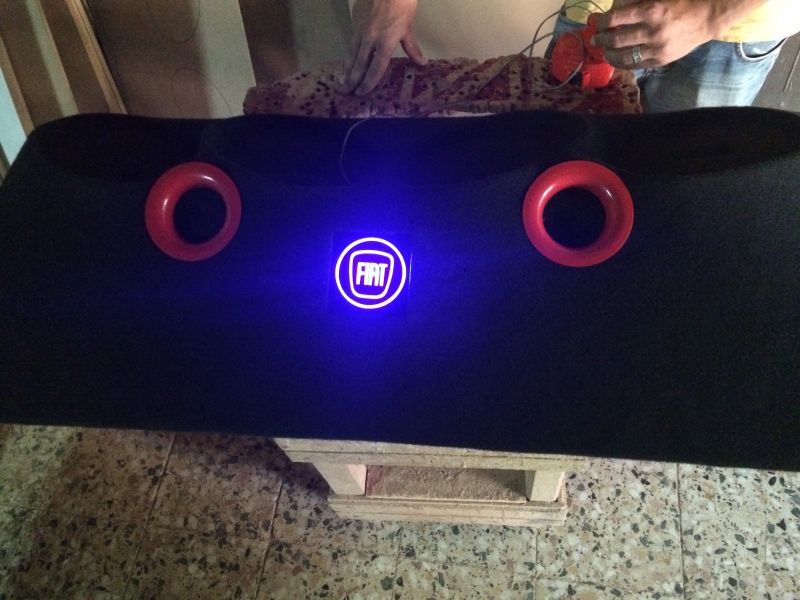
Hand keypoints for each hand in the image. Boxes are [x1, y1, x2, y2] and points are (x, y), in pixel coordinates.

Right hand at [345, 0, 426, 95]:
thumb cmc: (402, 6)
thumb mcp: (408, 28)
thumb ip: (412, 48)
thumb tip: (421, 63)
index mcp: (385, 43)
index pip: (375, 69)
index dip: (368, 82)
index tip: (362, 92)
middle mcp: (370, 40)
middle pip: (359, 65)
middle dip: (352, 80)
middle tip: (346, 92)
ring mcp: (361, 30)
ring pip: (352, 54)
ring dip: (348, 69)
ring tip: (344, 80)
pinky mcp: (355, 22)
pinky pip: (351, 42)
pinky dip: (349, 54)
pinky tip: (347, 60)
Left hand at [592, 0, 717, 68]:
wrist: (706, 17)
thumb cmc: (680, 2)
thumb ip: (635, 1)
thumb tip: (613, 7)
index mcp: (651, 10)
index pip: (615, 18)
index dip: (601, 22)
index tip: (594, 22)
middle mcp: (652, 31)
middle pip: (615, 39)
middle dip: (600, 39)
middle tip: (594, 38)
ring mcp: (656, 48)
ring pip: (622, 56)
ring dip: (608, 53)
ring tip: (603, 50)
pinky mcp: (660, 60)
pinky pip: (634, 65)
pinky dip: (621, 62)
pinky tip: (616, 58)